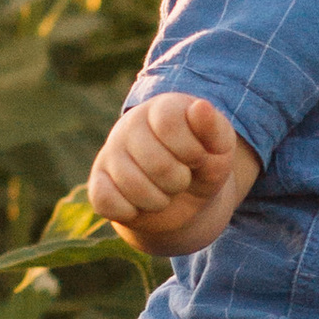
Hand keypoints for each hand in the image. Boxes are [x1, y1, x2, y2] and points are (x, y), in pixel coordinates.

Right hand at [88, 92, 247, 253]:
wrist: (184, 197)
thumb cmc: (204, 165)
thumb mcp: (220, 149)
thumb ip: (215, 130)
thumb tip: (201, 107)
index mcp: (162, 108)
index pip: (169, 123)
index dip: (190, 150)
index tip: (197, 157)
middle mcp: (130, 125)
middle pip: (155, 162)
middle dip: (178, 181)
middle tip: (181, 178)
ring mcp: (111, 153)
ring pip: (131, 185)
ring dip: (158, 200)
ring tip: (164, 192)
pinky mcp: (98, 181)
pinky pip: (105, 200)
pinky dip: (130, 211)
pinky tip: (139, 205)